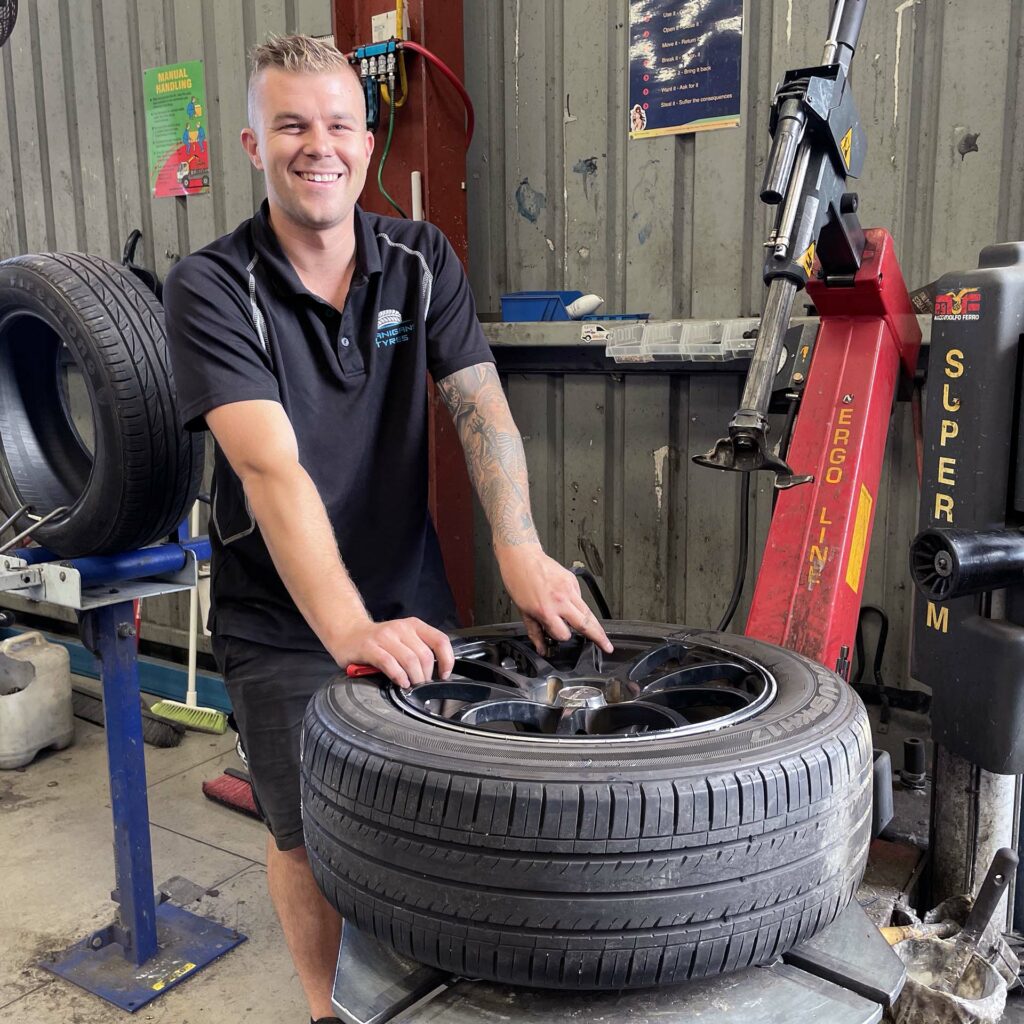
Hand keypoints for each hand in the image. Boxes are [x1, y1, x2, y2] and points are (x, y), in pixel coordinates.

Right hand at [327, 616, 454, 689]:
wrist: (348, 633)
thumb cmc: (379, 641)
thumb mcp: (404, 639)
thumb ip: (419, 649)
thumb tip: (438, 672)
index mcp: (414, 625)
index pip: (440, 640)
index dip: (447, 660)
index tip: (445, 675)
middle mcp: (401, 628)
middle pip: (424, 656)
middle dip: (426, 676)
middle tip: (422, 686)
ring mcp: (384, 636)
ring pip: (409, 660)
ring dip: (414, 678)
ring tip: (412, 686)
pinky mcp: (369, 647)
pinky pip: (389, 663)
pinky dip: (398, 676)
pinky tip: (401, 683)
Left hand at [495, 544, 612, 654]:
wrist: (522, 557)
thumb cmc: (518, 581)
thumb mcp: (523, 612)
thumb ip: (535, 632)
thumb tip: (542, 648)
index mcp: (546, 610)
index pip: (564, 634)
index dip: (562, 638)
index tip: (559, 636)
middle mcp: (560, 600)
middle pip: (586, 624)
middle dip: (598, 637)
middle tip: (607, 647)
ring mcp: (569, 589)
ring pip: (588, 611)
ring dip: (597, 625)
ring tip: (603, 635)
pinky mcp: (573, 580)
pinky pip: (581, 598)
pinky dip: (579, 606)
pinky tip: (571, 606)